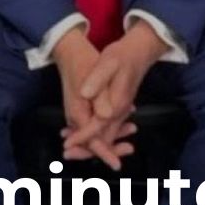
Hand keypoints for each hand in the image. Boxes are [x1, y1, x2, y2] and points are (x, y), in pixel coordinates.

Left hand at [60, 21, 168, 168]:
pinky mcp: (118, 108)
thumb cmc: (122, 56)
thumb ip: (98, 80)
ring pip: (105, 135)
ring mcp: (120, 111)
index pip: (98, 127)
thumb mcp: (108, 62)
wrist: (138, 52)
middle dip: (86, 148)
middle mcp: (119, 112)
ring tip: (70, 146)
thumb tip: (86, 94)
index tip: (66, 144)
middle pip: (103, 138)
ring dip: (89, 142)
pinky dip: (94, 133)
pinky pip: (106, 127)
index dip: (81, 137)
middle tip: (66, 153)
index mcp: (116, 104)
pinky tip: (79, 131)